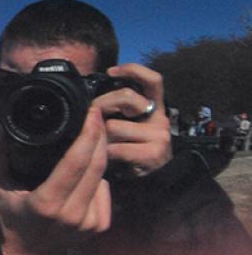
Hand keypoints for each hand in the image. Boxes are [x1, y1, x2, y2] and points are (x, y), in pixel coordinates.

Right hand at [0, 107, 111, 254]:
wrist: (33, 253)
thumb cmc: (11, 215)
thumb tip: (3, 126)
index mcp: (46, 203)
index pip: (74, 164)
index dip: (87, 135)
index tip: (91, 114)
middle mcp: (72, 214)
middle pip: (96, 165)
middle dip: (98, 136)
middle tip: (95, 115)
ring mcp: (89, 222)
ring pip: (102, 176)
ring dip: (97, 157)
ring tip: (86, 144)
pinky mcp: (101, 225)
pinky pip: (105, 190)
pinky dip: (96, 178)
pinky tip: (83, 178)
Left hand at [95, 62, 171, 177]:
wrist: (148, 184)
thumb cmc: (130, 151)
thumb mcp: (125, 126)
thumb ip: (116, 110)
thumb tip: (93, 101)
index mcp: (154, 108)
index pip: (153, 80)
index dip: (134, 70)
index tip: (111, 71)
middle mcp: (160, 118)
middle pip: (127, 97)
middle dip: (102, 105)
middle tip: (95, 119)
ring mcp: (159, 135)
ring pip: (113, 126)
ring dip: (102, 138)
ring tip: (107, 147)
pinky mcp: (153, 153)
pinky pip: (116, 148)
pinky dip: (107, 154)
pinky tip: (112, 159)